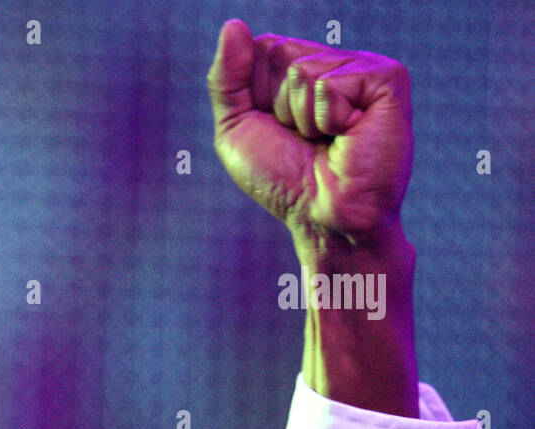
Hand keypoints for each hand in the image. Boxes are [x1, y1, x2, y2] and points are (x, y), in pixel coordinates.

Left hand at [207, 19, 412, 245]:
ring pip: (302, 70)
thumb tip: (234, 25)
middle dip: (277, 106)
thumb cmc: (284, 180)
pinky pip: (331, 83)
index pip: (259, 48)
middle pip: (277, 52)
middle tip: (305, 139)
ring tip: (328, 141)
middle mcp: (334, 62)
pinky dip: (327, 118)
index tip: (277, 129)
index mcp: (301, 69)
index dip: (255, 95)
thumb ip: (227, 79)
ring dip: (302, 117)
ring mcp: (363, 68)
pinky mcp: (388, 80)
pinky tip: (348, 136)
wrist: (322, 216)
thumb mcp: (236, 129)